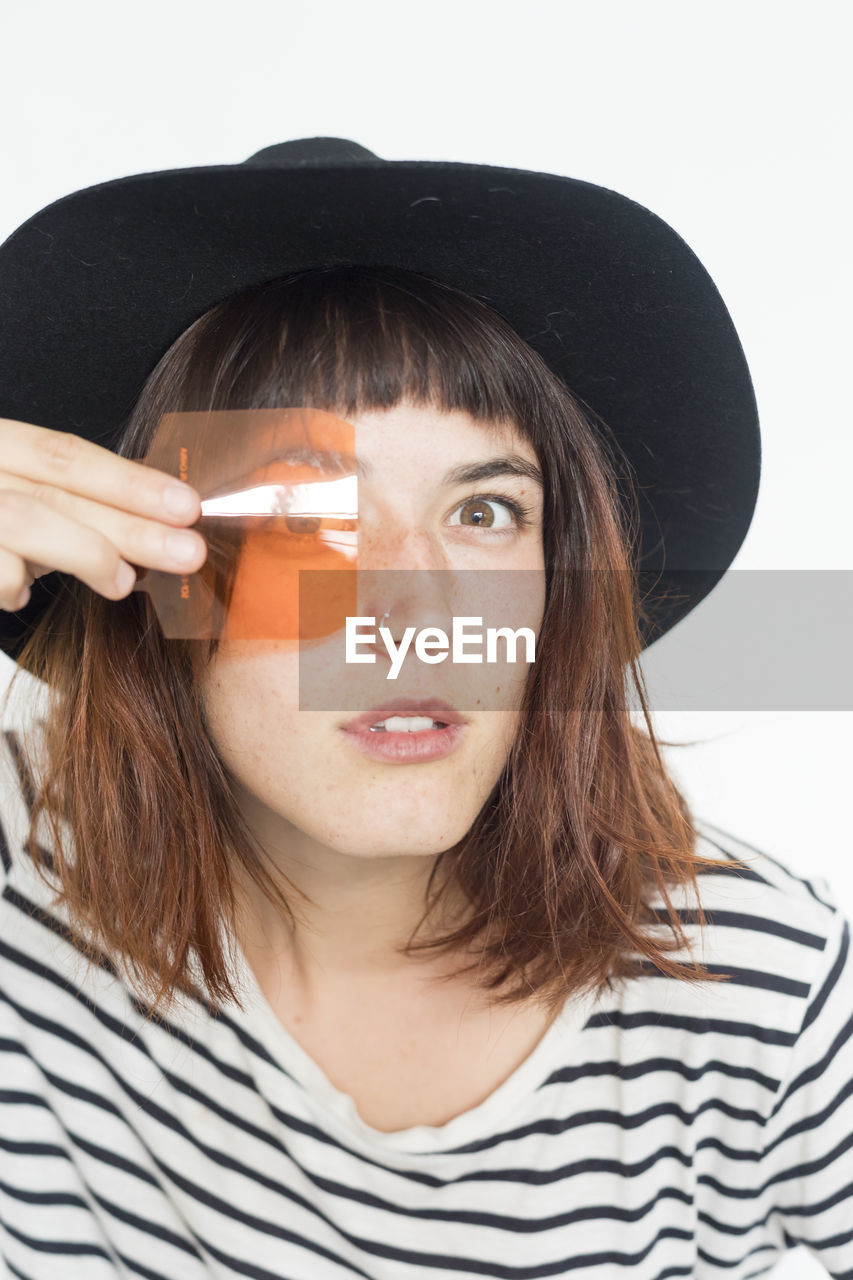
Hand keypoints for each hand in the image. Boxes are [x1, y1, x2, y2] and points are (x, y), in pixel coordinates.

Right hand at [0, 417, 206, 612]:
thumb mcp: (16, 490)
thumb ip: (66, 501)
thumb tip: (150, 523)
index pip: (65, 454)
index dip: (129, 479)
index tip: (188, 505)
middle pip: (56, 490)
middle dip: (130, 522)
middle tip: (189, 551)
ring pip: (26, 522)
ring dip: (87, 553)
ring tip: (123, 582)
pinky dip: (12, 586)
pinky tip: (19, 594)